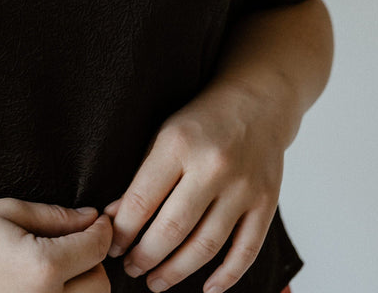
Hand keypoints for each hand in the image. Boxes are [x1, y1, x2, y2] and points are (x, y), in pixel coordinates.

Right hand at [0, 198, 111, 292]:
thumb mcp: (10, 211)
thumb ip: (57, 217)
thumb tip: (93, 218)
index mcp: (43, 266)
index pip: (96, 248)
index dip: (102, 230)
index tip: (98, 221)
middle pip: (100, 284)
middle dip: (92, 260)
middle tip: (74, 244)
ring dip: (82, 285)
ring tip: (58, 267)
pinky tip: (44, 286)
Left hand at [106, 81, 288, 292]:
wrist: (257, 102)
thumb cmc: (201, 121)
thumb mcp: (163, 135)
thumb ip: (142, 177)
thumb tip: (114, 218)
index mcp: (178, 145)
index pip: (143, 198)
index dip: (123, 230)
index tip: (110, 246)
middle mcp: (212, 167)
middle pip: (173, 228)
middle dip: (146, 256)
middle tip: (129, 269)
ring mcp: (243, 188)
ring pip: (207, 245)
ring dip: (178, 271)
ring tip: (155, 282)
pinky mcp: (267, 203)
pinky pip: (246, 250)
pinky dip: (227, 276)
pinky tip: (207, 288)